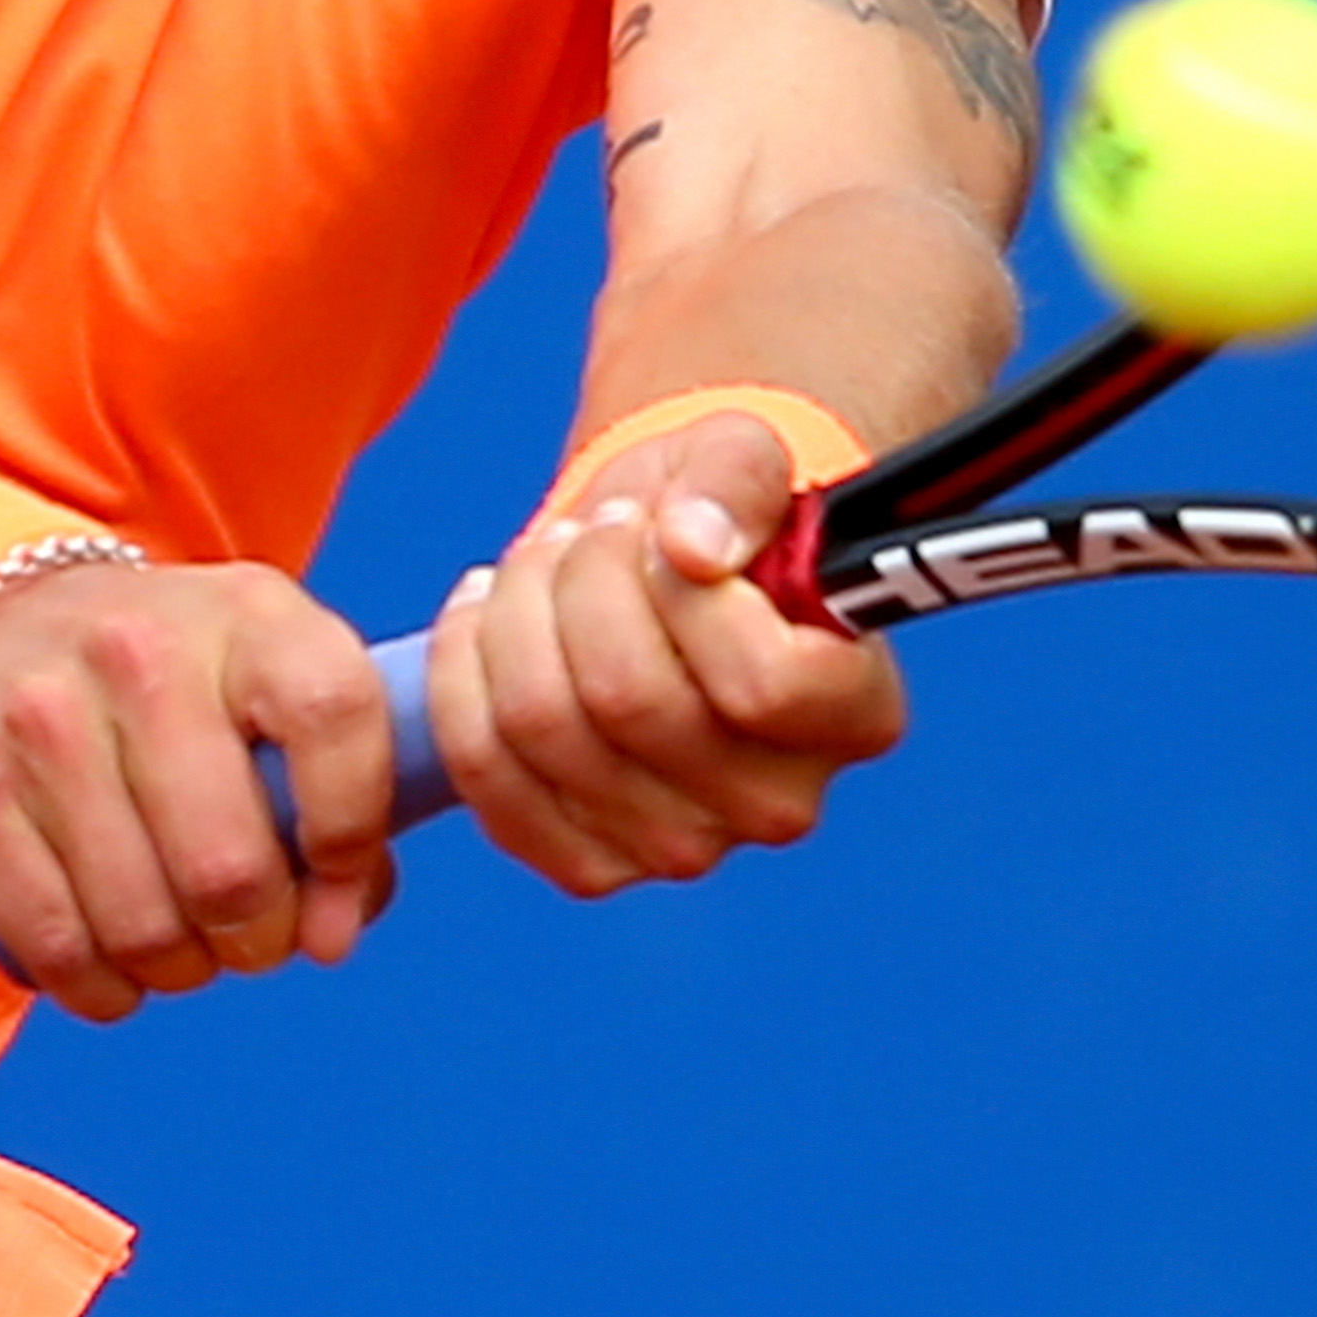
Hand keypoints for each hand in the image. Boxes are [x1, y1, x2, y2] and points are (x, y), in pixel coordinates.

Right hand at [0, 557, 401, 1022]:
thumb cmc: (163, 684)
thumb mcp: (262, 684)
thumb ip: (332, 791)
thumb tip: (332, 934)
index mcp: (246, 611)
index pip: (335, 716)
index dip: (352, 832)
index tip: (338, 887)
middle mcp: (138, 647)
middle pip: (230, 866)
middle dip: (257, 940)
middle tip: (250, 938)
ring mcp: (38, 711)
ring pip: (143, 924)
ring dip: (177, 968)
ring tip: (179, 947)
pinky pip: (56, 943)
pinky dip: (98, 986)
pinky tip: (109, 967)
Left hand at [426, 405, 904, 896]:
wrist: (652, 567)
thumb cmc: (711, 516)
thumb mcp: (740, 454)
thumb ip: (734, 479)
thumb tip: (694, 544)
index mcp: (853, 712)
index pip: (762, 683)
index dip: (686, 593)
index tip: (664, 526)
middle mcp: (778, 803)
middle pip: (629, 701)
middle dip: (582, 579)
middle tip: (590, 528)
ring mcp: (679, 848)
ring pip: (542, 726)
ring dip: (516, 612)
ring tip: (541, 561)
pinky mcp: (586, 862)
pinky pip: (484, 773)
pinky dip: (463, 676)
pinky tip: (483, 614)